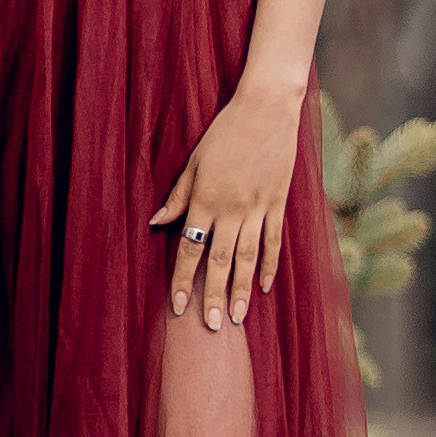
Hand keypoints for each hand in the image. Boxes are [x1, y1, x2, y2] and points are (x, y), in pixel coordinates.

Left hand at [152, 87, 302, 328]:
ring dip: (242, 289)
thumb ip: (179, 194)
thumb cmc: (226, 131)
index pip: (190, 248)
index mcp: (205, 199)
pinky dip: (270, 265)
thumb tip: (157, 222)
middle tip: (212, 326)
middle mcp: (231, 209)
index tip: (178, 306)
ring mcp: (257, 208)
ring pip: (248, 257)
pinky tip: (266, 287)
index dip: (183, 279)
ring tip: (238, 317)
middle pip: (220, 261)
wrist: (267, 110)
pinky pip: (274, 241)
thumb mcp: (195, 160)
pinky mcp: (277, 203)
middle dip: (214, 295)